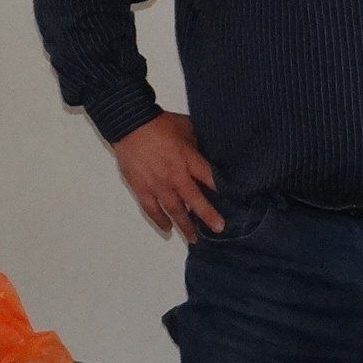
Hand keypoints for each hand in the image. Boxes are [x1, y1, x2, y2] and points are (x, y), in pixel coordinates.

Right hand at [111, 112, 224, 239]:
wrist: (130, 124)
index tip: (233, 201)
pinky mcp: (141, 188)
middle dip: (208, 215)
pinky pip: (152, 209)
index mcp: (188, 159)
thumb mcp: (186, 128)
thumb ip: (198, 144)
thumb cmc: (160, 124)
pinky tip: (167, 228)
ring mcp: (157, 184)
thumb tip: (211, 151)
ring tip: (194, 238)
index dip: (222, 190)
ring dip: (185, 225)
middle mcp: (175, 175)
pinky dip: (160, 220)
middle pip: (195, 200)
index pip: (209, 178)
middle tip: (218, 228)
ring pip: (174, 210)